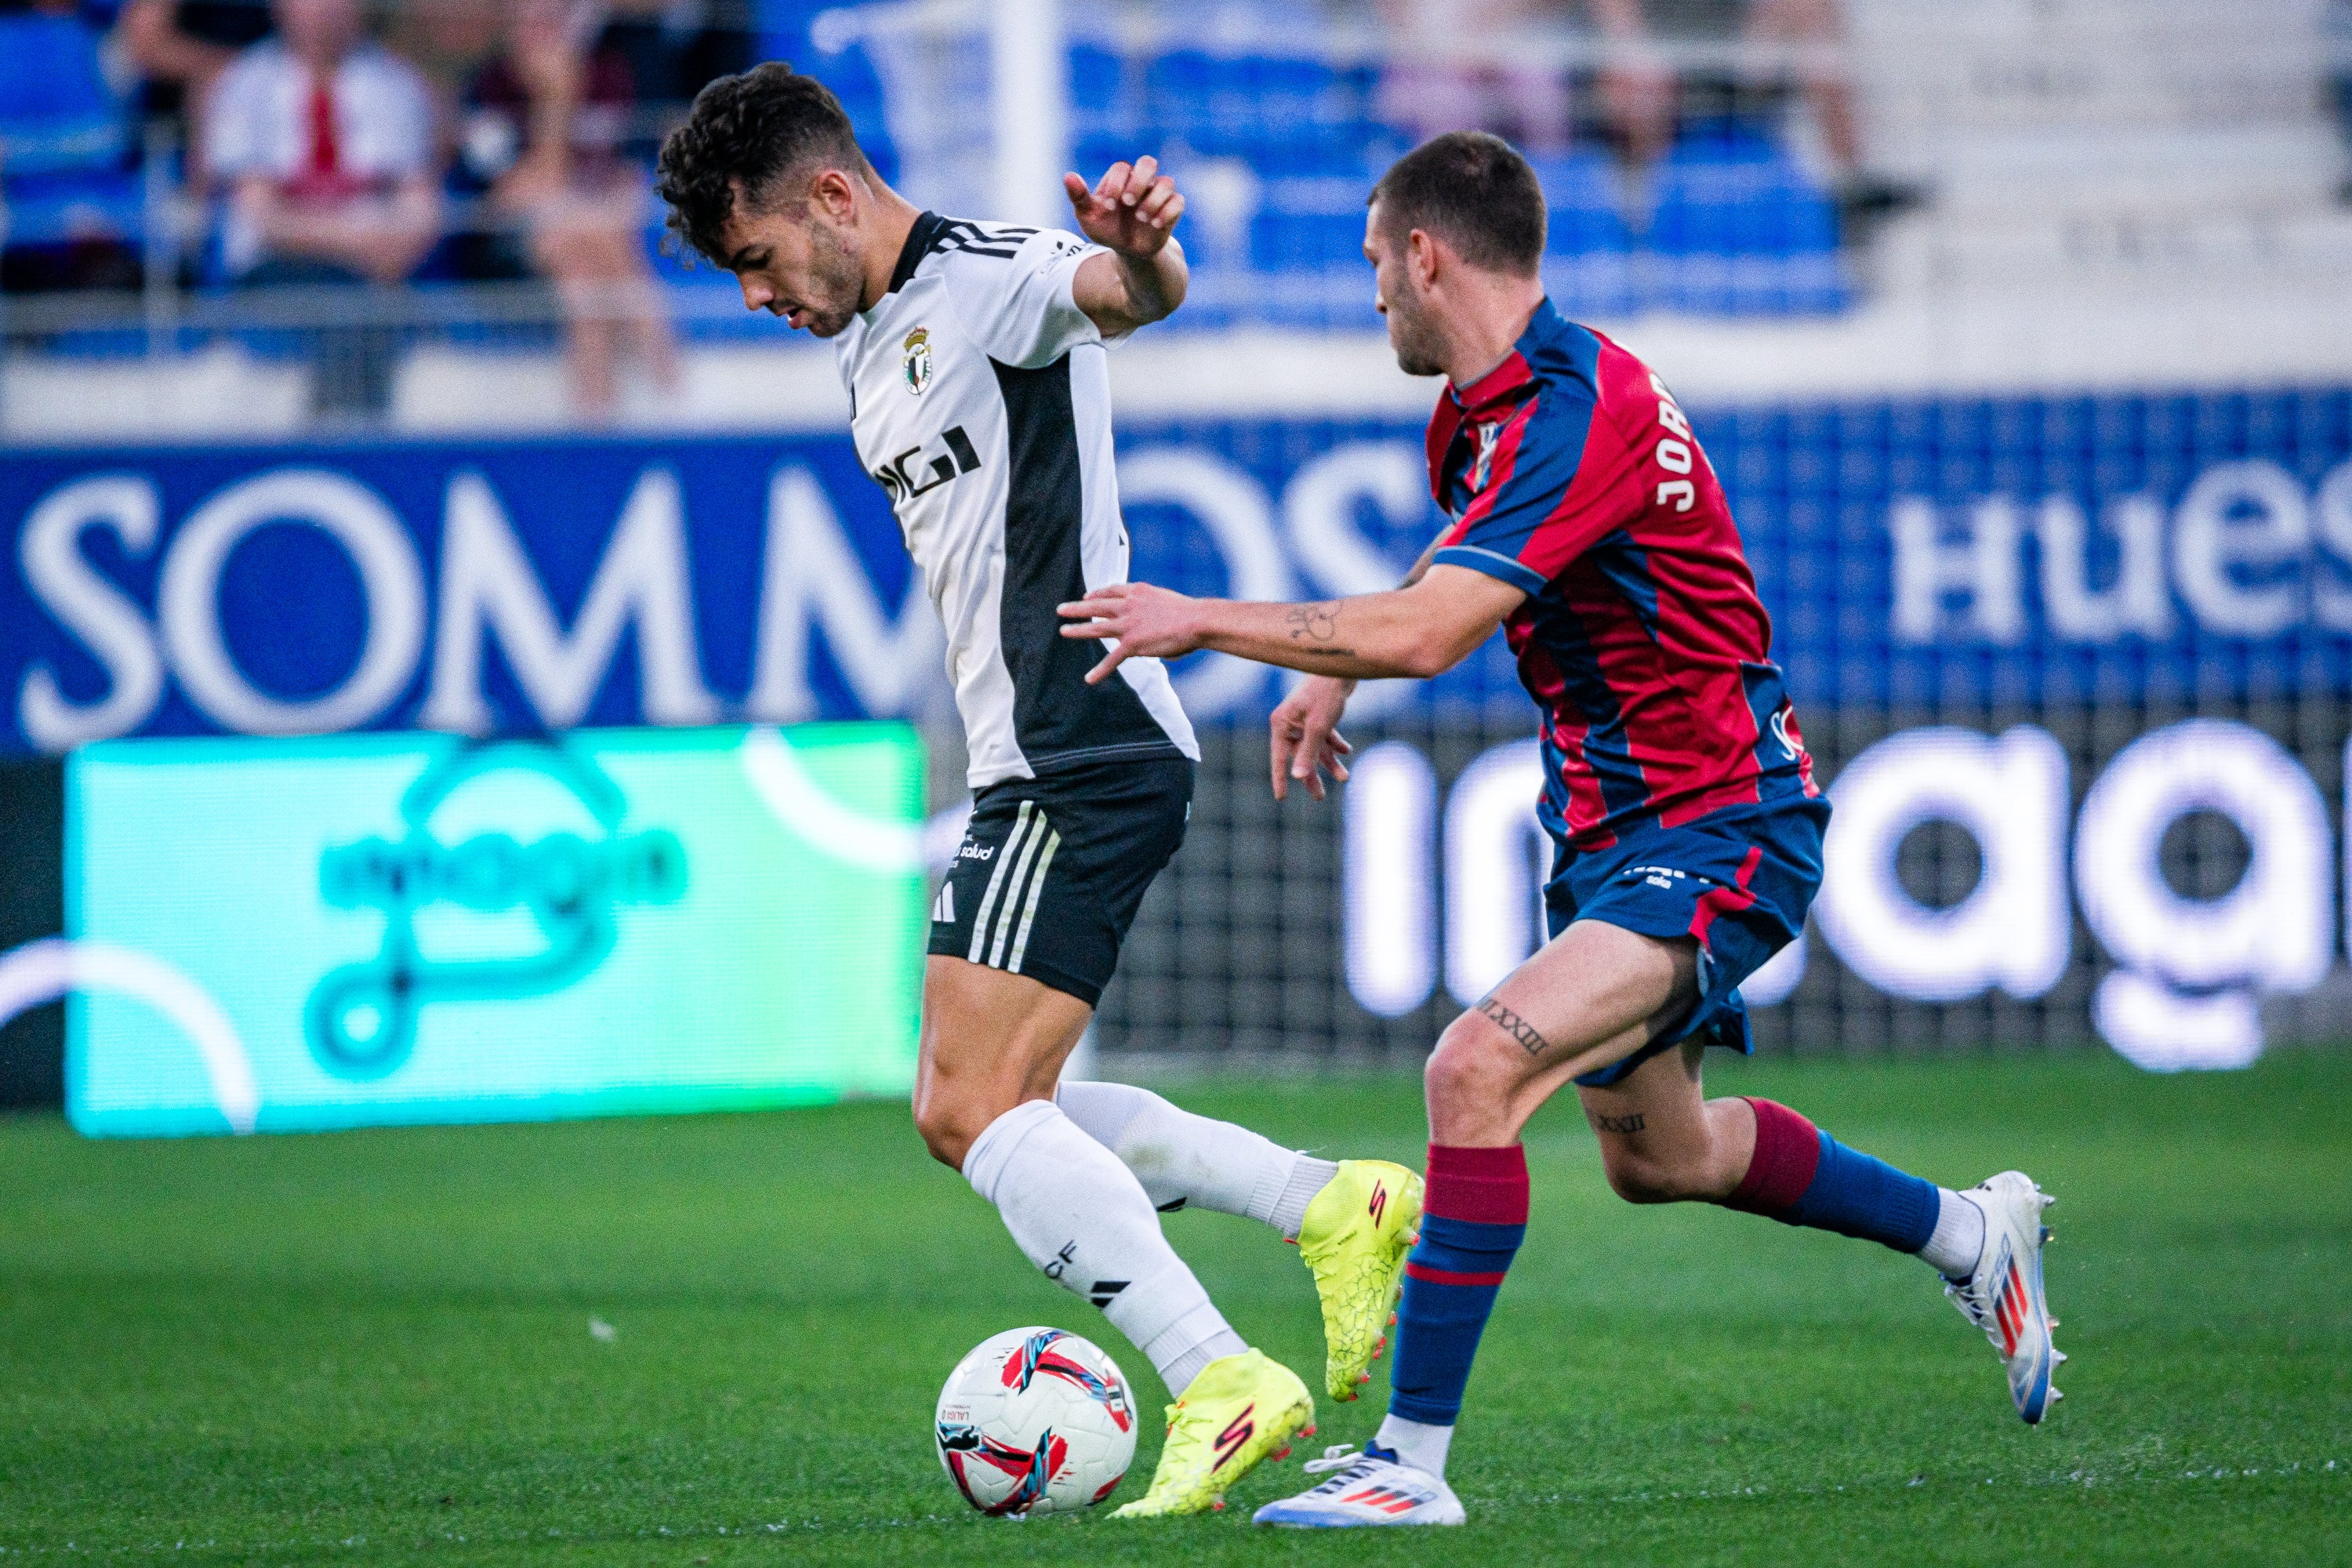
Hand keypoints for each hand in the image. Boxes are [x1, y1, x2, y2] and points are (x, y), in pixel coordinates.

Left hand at [1056, 581, 1203, 683]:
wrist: (1196, 621)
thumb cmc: (1189, 614)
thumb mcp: (1166, 601)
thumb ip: (1155, 610)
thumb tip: (1156, 627)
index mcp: (1138, 592)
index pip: (1112, 590)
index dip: (1097, 594)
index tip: (1087, 596)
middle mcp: (1129, 605)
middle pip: (1097, 605)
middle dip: (1077, 608)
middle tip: (1061, 609)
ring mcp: (1128, 625)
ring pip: (1096, 627)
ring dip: (1078, 629)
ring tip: (1063, 630)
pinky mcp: (1132, 643)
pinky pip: (1113, 659)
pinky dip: (1100, 670)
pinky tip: (1089, 678)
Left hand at [1062, 156, 1182, 258]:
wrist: (1127, 251)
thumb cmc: (1107, 229)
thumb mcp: (1088, 216)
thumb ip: (1079, 197)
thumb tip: (1068, 175)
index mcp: (1120, 179)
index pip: (1122, 168)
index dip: (1116, 184)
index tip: (1109, 207)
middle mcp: (1142, 182)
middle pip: (1148, 163)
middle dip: (1139, 182)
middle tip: (1128, 202)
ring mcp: (1158, 195)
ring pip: (1166, 182)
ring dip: (1153, 201)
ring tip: (1142, 219)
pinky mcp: (1172, 210)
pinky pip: (1178, 202)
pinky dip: (1167, 213)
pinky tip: (1154, 225)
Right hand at [1270, 676, 1355, 801]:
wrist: (1341, 666)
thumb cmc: (1326, 694)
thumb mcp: (1318, 727)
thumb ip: (1308, 753)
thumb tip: (1299, 777)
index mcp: (1281, 725)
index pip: (1279, 758)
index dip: (1280, 779)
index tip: (1281, 798)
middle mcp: (1289, 723)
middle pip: (1299, 756)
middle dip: (1312, 775)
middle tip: (1319, 797)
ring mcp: (1303, 718)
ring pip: (1315, 747)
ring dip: (1329, 761)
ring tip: (1344, 777)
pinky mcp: (1317, 714)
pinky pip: (1324, 736)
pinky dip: (1335, 744)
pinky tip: (1346, 752)